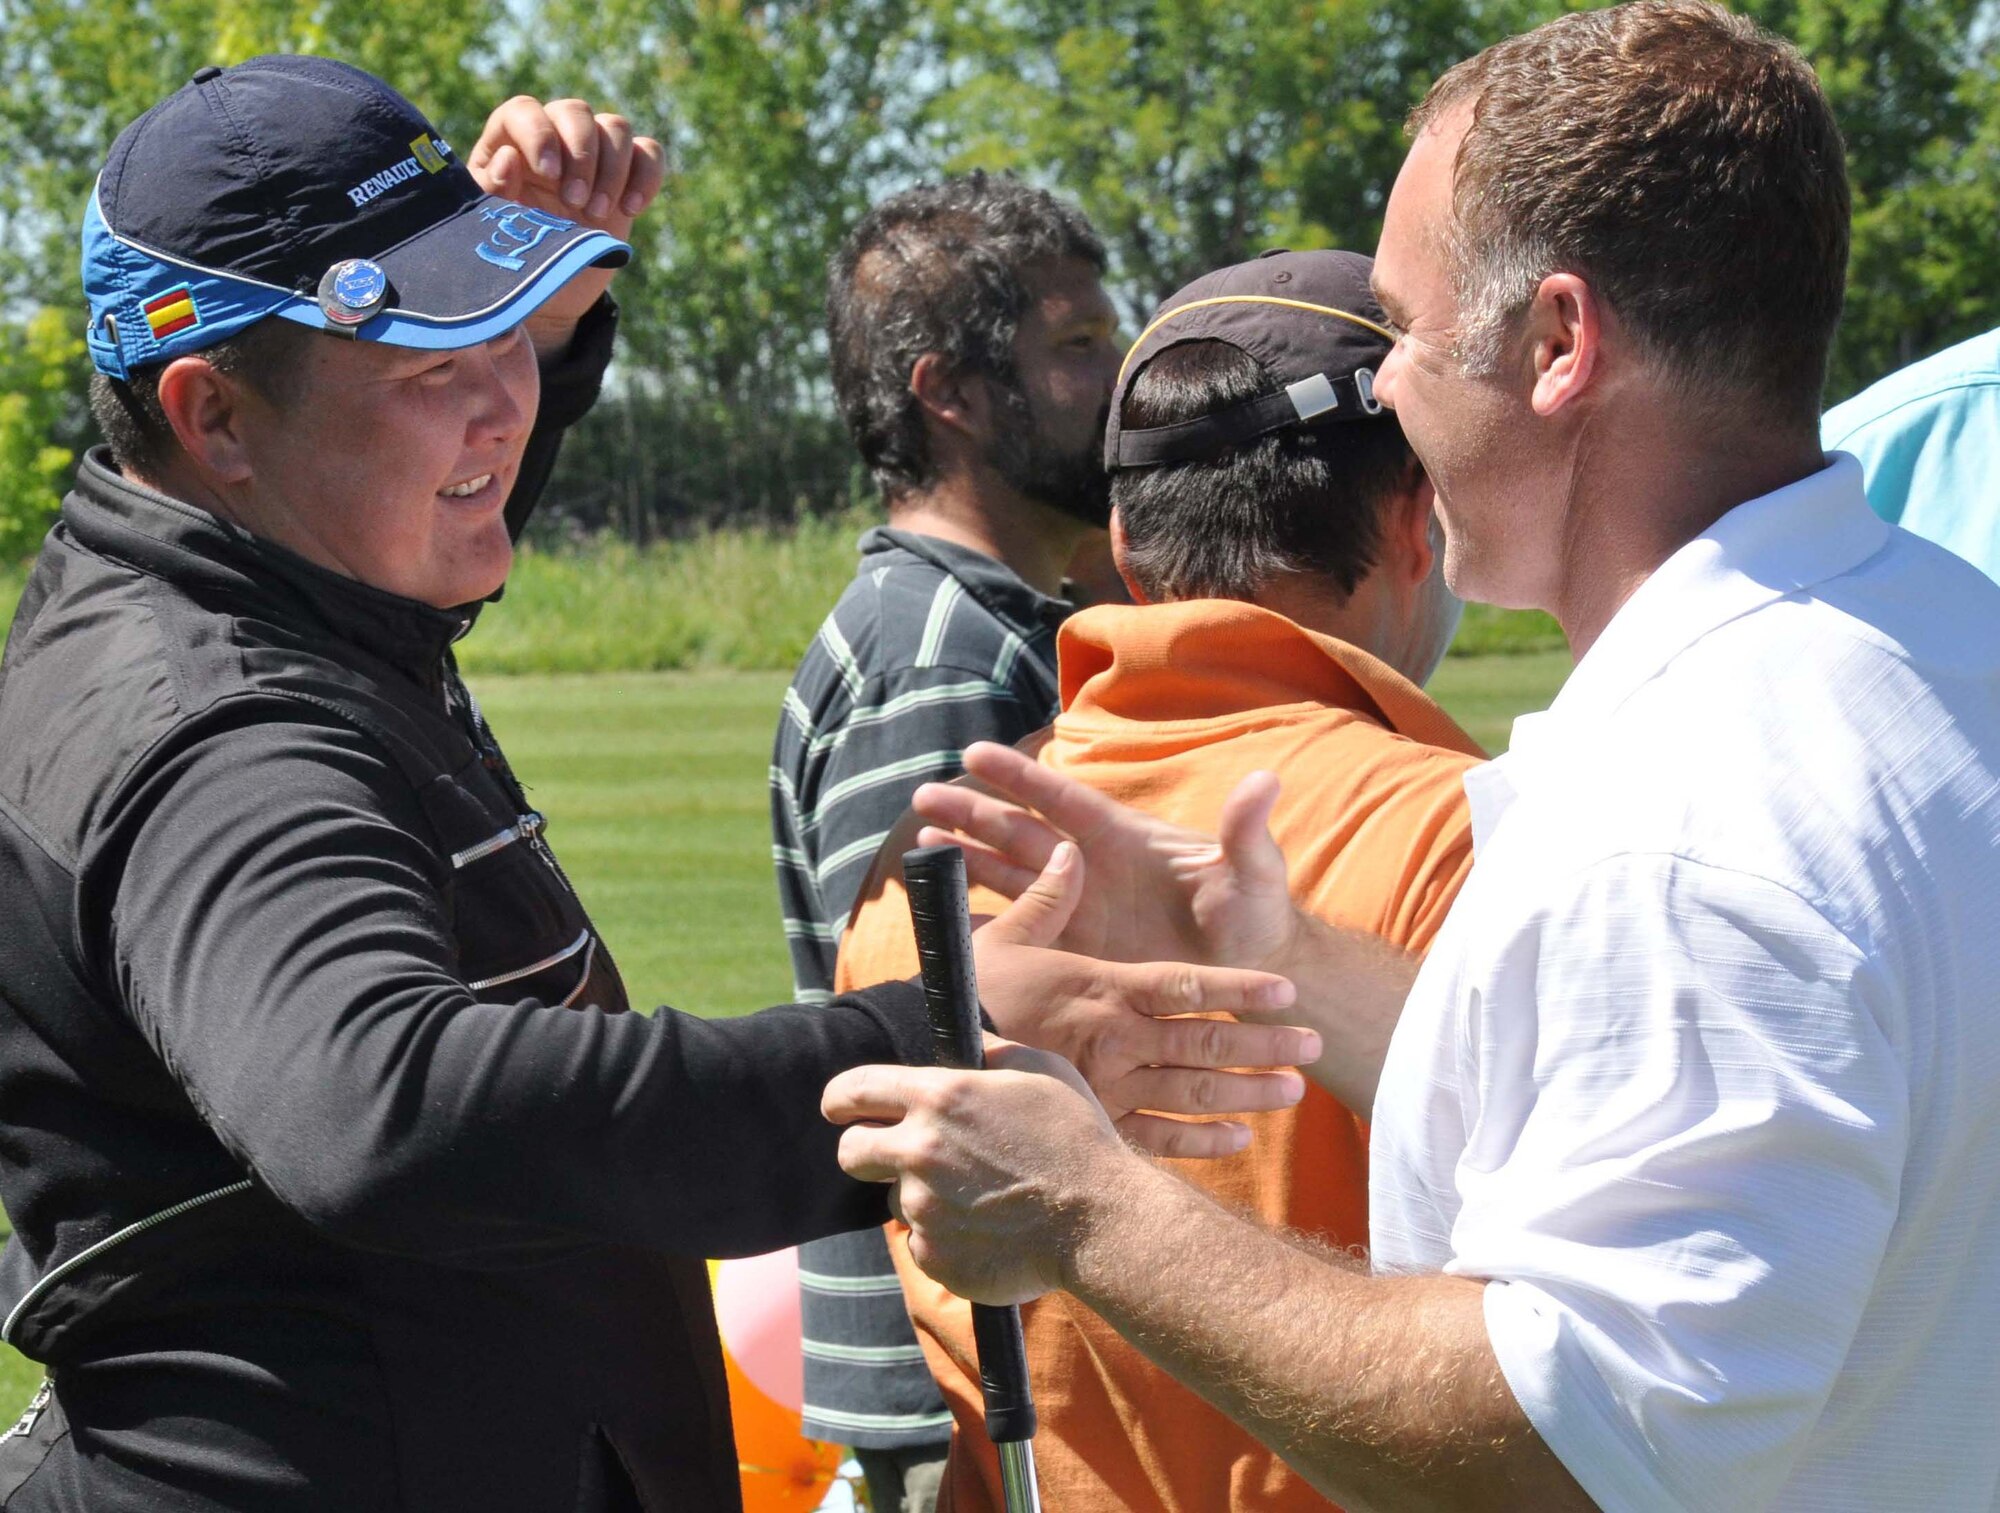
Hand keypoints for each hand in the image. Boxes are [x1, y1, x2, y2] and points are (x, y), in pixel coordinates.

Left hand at [466, 96, 665, 354]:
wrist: (551, 281)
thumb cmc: (514, 246)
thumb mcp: (493, 223)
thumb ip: (494, 189)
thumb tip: (509, 157)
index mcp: (511, 139)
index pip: (525, 111)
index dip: (539, 135)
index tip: (550, 175)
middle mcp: (554, 134)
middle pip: (576, 112)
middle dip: (581, 156)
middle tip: (575, 203)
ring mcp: (595, 151)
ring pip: (616, 128)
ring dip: (612, 171)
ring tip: (597, 215)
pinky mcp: (628, 172)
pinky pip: (649, 152)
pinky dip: (647, 176)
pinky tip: (631, 209)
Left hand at [825, 1041, 1134, 1304]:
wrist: (1103, 1222)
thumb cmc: (1076, 1139)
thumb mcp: (1041, 1071)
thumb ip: (990, 1053)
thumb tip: (966, 1044)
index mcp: (940, 1097)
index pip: (852, 1091)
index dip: (839, 1099)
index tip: (840, 1108)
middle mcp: (919, 1150)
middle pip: (850, 1152)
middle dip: (866, 1151)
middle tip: (898, 1155)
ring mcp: (923, 1207)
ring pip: (896, 1200)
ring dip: (923, 1197)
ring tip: (980, 1197)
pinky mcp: (934, 1255)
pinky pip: (923, 1242)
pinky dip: (946, 1238)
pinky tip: (989, 1230)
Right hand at [916, 742, 1303, 970]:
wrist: (1249, 975)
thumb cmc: (1255, 918)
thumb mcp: (1254, 875)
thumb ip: (1247, 832)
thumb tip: (1265, 781)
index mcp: (1124, 840)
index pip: (1061, 799)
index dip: (1019, 777)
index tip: (974, 753)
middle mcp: (1092, 868)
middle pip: (1020, 832)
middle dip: (973, 813)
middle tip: (923, 795)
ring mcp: (1080, 908)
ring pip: (1009, 874)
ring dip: (966, 857)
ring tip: (918, 838)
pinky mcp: (1076, 948)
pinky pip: (1021, 925)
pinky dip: (984, 916)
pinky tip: (946, 912)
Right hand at [969, 841, 1316, 1157]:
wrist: (932, 1061)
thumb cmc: (972, 996)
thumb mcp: (1007, 938)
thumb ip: (1048, 895)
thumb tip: (1074, 850)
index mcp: (1103, 988)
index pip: (1185, 986)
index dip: (1239, 989)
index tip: (1285, 991)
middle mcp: (1115, 1039)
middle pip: (1204, 1042)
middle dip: (1264, 1043)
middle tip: (1312, 1046)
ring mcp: (1107, 1087)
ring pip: (1191, 1093)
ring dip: (1246, 1092)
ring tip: (1291, 1092)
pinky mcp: (1095, 1124)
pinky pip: (1157, 1138)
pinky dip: (1201, 1141)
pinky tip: (1237, 1139)